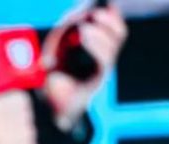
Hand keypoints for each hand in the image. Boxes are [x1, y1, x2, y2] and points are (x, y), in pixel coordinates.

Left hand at [40, 5, 128, 131]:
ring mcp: (101, 70)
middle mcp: (102, 59)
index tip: (103, 3)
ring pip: (115, 44)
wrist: (47, 108)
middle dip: (110, 19)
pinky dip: (96, 43)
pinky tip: (84, 34)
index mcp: (95, 50)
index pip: (113, 28)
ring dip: (101, 30)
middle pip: (120, 34)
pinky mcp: (97, 80)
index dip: (112, 14)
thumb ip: (67, 28)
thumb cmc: (50, 79)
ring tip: (85, 25)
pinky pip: (105, 59)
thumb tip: (81, 12)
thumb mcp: (55, 46)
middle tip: (94, 12)